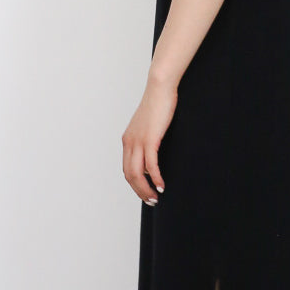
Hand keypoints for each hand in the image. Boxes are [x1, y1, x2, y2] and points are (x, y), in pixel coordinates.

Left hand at [122, 76, 176, 203]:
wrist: (159, 88)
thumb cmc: (158, 105)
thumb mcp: (149, 126)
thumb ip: (148, 141)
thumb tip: (151, 159)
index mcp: (128, 140)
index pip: (127, 169)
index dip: (135, 184)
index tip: (146, 192)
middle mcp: (129, 142)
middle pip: (130, 175)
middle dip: (140, 191)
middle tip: (151, 201)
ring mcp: (138, 141)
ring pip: (137, 173)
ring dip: (146, 189)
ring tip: (156, 198)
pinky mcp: (150, 139)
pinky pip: (150, 165)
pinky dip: (156, 178)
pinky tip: (162, 185)